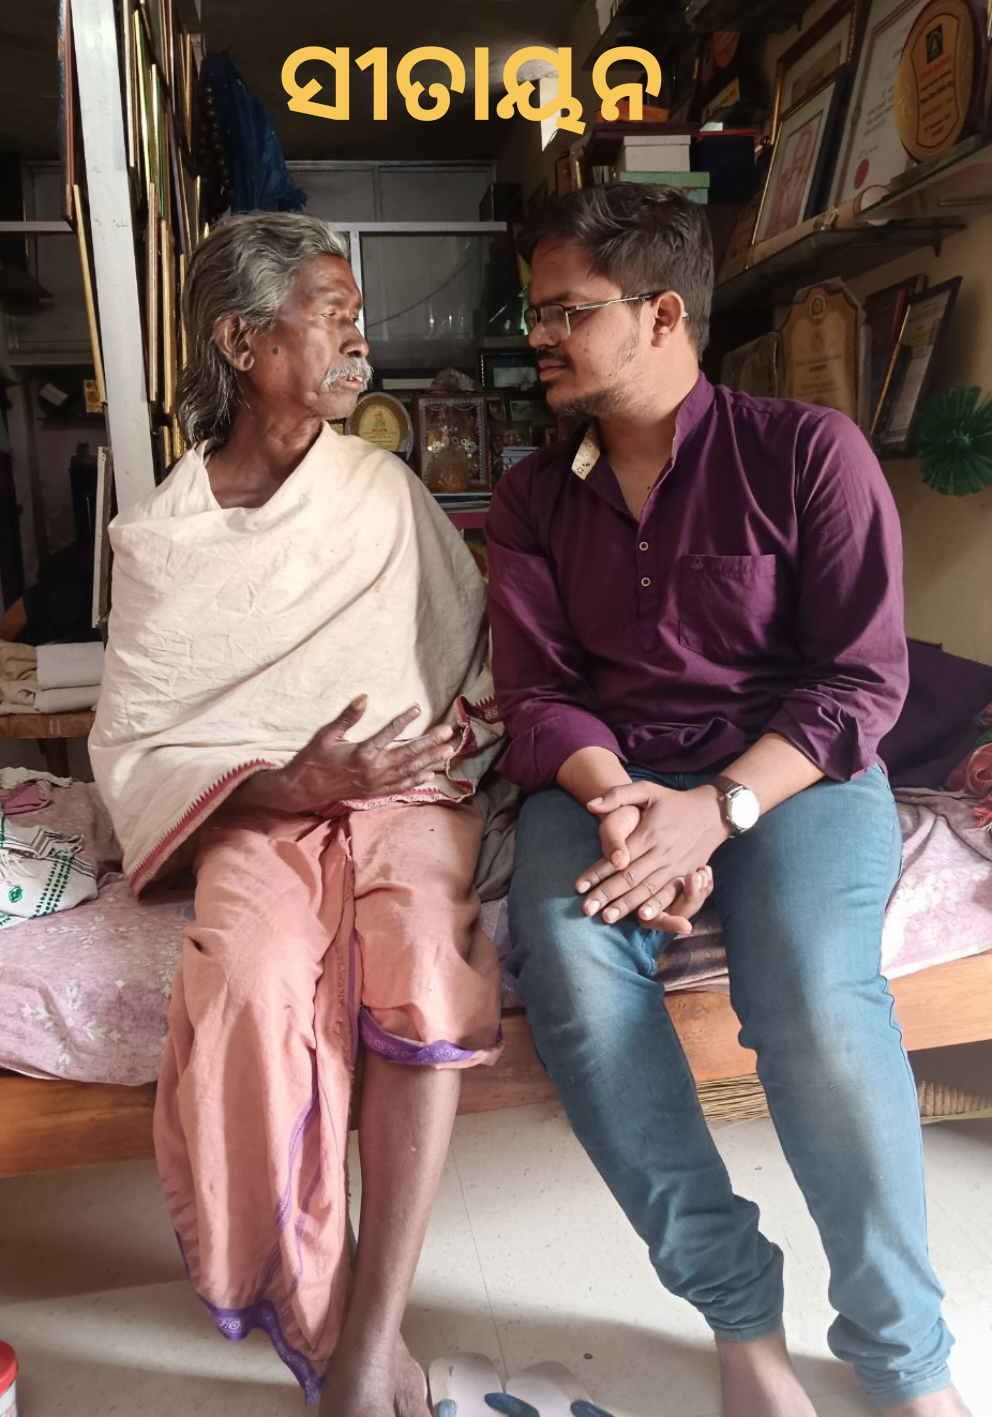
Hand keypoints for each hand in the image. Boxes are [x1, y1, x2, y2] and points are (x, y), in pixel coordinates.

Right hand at [276, 696, 454, 812]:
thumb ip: (348, 717)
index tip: (418, 708)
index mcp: (362, 753)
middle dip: (430, 742)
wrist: (305, 789)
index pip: (389, 733)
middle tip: (449, 732)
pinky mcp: (375, 792)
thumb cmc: (314, 759)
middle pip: (408, 754)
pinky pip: (400, 786)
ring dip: (430, 760)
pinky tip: (429, 774)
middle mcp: (373, 769)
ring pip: (409, 770)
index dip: (405, 719)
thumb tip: (364, 697)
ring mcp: (376, 783)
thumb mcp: (327, 735)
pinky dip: (416, 780)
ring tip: (449, 751)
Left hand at [576, 781, 728, 925]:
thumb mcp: (647, 790)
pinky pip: (669, 894)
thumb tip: (590, 805)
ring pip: (647, 889)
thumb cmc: (673, 802)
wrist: (712, 812)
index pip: (617, 857)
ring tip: (607, 918)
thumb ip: (617, 795)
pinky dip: (656, 906)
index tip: (579, 887)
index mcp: (649, 833)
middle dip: (607, 894)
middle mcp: (662, 852)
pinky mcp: (686, 874)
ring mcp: (676, 865)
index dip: (597, 872)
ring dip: (627, 905)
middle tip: (586, 909)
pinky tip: (643, 917)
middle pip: (630, 877)